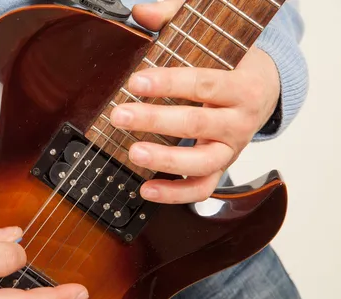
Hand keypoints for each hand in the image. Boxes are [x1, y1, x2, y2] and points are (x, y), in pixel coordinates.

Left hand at [109, 0, 280, 203]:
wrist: (265, 91)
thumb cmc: (232, 65)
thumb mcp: (214, 38)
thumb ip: (176, 21)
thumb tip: (141, 12)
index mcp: (242, 85)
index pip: (204, 84)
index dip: (169, 83)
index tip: (136, 82)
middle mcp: (241, 121)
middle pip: (197, 124)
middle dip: (155, 121)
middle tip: (119, 115)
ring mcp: (231, 149)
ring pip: (201, 163)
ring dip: (165, 161)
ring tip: (133, 152)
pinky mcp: (221, 169)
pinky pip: (201, 189)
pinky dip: (175, 194)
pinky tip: (146, 189)